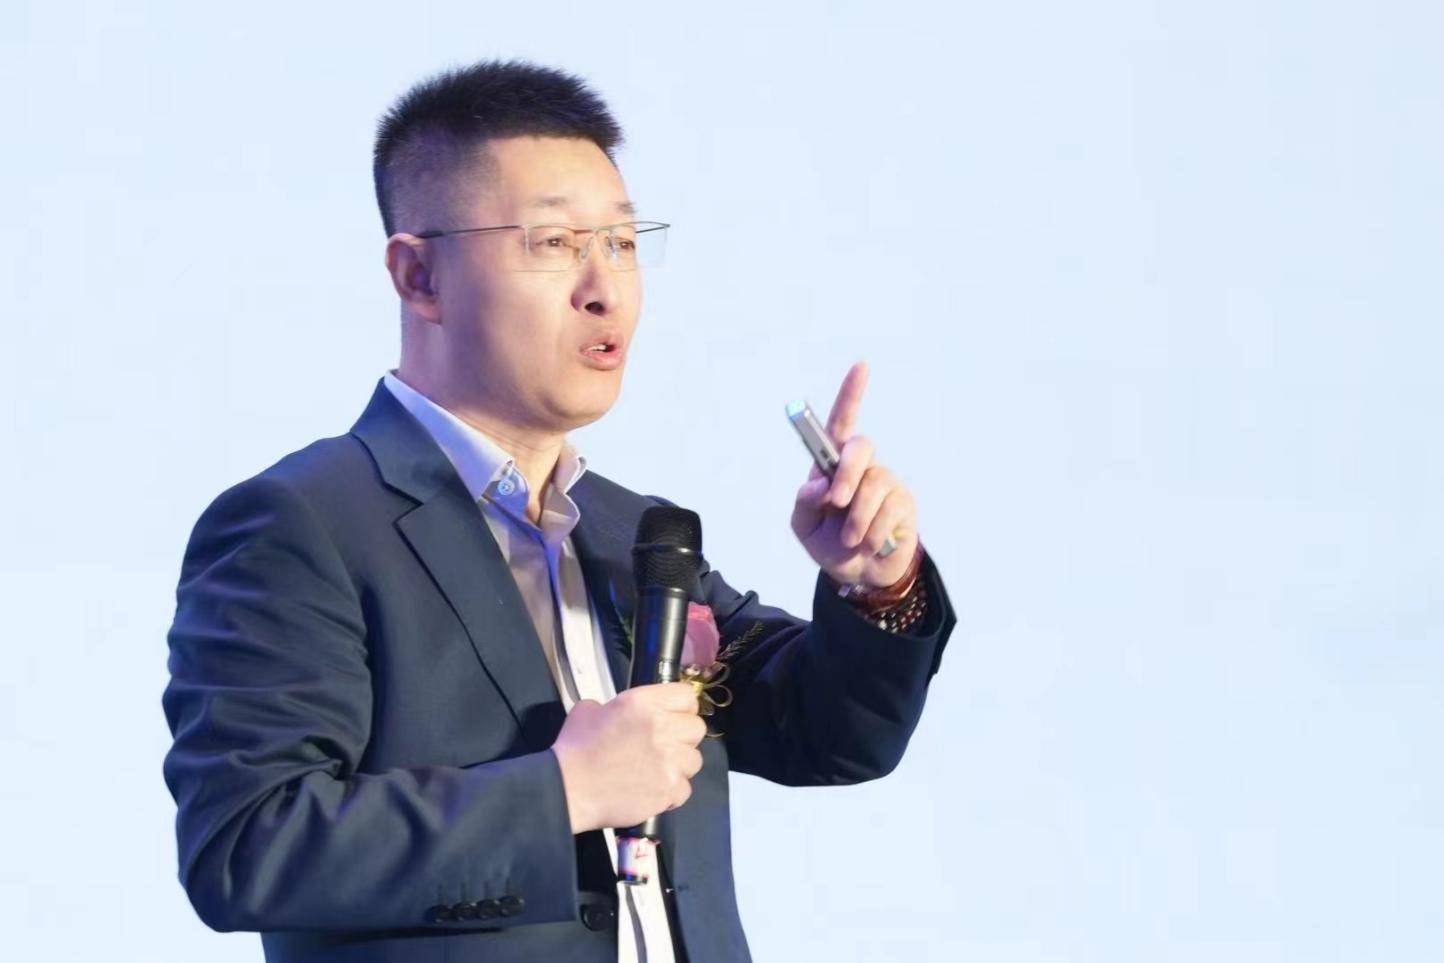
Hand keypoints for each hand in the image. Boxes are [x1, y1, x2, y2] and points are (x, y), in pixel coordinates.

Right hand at [550, 682, 707, 833]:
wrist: (568, 789)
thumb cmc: (575, 748)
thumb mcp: (589, 710)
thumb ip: (615, 705)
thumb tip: (620, 712)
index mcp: (645, 703)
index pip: (687, 696)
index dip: (681, 707)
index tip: (672, 717)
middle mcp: (663, 729)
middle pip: (697, 729)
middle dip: (682, 737)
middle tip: (663, 745)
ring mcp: (669, 762)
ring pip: (694, 761)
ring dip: (679, 765)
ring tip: (656, 770)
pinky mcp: (669, 791)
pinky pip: (684, 789)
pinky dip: (671, 792)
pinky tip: (652, 790)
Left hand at [790, 360, 920, 589]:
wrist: (862, 575)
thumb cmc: (830, 543)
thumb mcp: (804, 527)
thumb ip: (804, 504)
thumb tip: (818, 486)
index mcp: (832, 466)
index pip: (840, 424)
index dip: (851, 394)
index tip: (862, 367)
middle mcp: (862, 467)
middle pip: (860, 447)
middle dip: (847, 474)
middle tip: (837, 501)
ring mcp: (886, 482)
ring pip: (874, 484)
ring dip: (857, 518)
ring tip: (851, 540)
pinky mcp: (904, 503)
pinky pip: (890, 510)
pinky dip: (873, 532)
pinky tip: (869, 543)